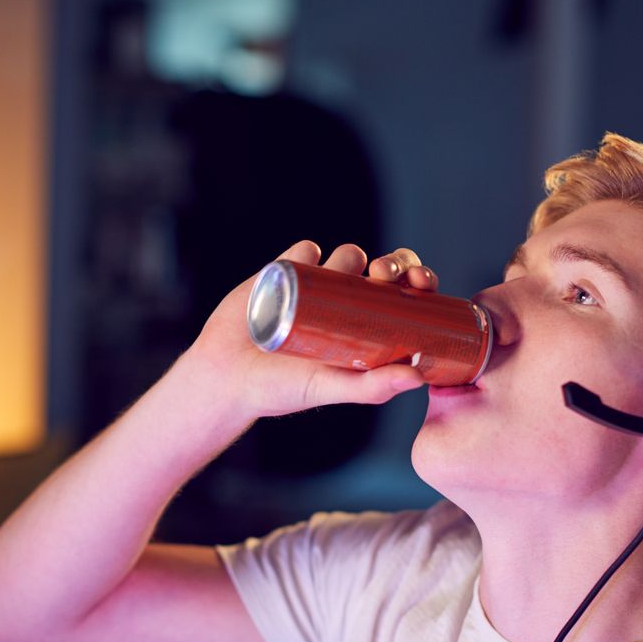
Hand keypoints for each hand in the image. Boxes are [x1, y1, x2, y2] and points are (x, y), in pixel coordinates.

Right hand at [179, 241, 439, 421]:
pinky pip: (305, 250)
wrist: (223, 376)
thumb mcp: (328, 388)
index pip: (407, 297)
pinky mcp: (283, 272)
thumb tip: (418, 378)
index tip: (419, 284)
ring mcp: (316, 286)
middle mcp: (347, 305)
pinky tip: (309, 262)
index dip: (419, 283)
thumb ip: (370, 388)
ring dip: (352, 256)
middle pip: (384, 270)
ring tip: (344, 273)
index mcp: (368, 330)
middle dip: (392, 264)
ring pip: (347, 256)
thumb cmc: (279, 391)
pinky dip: (310, 250)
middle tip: (381, 276)